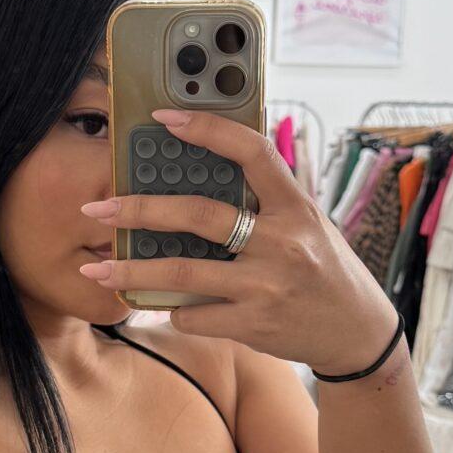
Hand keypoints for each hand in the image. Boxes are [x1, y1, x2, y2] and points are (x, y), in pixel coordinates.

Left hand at [78, 107, 398, 374]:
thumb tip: (207, 168)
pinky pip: (193, 315)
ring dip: (133, 271)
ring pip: (183, 273)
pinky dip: (174, 310)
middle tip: (98, 207)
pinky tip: (169, 306)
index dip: (208, 129)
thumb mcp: (309, 224)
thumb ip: (267, 201)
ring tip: (96, 270)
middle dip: (140, 209)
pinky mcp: (254, 324)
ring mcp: (266, 285)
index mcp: (297, 207)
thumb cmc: (325, 270)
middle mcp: (283, 242)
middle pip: (199, 215)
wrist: (356, 333)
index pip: (252, 152)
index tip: (164, 118)